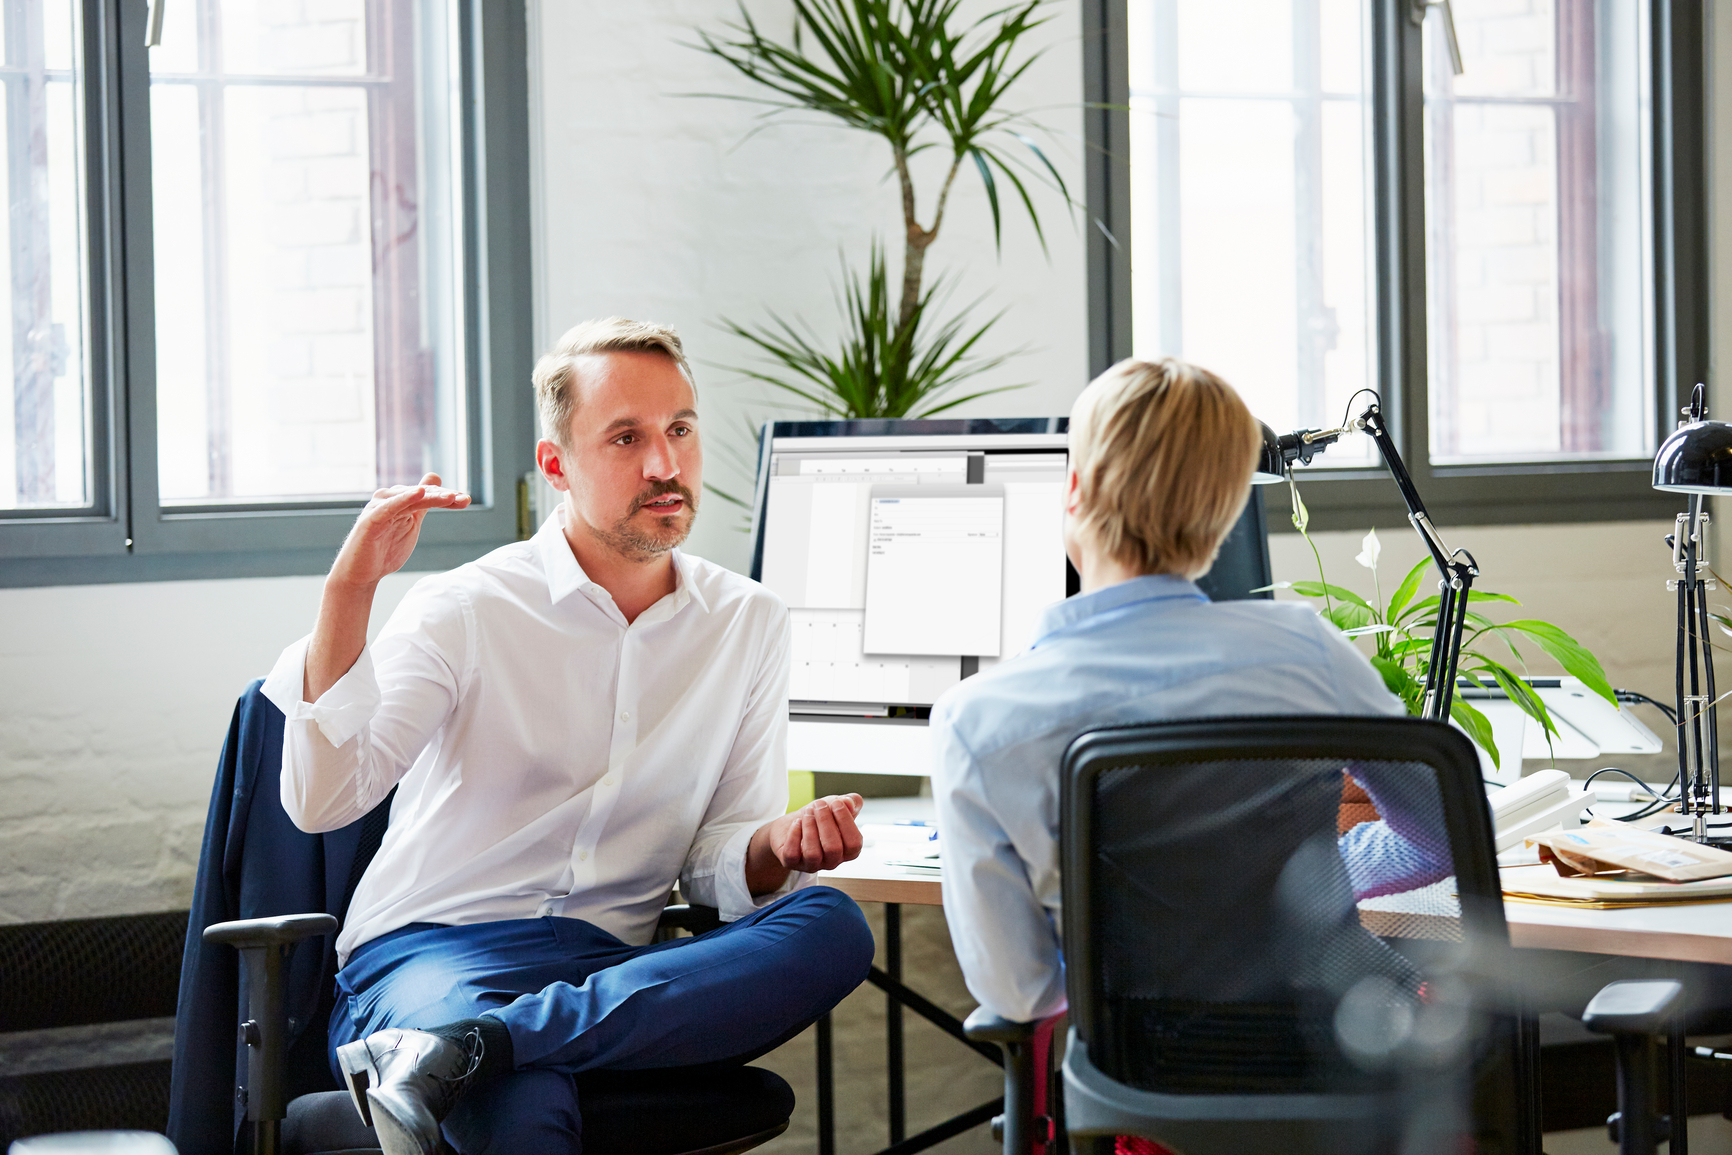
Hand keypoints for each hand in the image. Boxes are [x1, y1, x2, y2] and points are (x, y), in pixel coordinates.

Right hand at [330, 472, 470, 589]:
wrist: (361, 574)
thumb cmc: (385, 549)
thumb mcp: (411, 524)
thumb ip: (423, 503)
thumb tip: (435, 479)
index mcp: (399, 500)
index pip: (427, 494)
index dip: (447, 496)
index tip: (466, 499)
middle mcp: (388, 499)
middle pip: (421, 494)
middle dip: (443, 496)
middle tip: (464, 498)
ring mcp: (379, 508)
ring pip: (410, 499)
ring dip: (431, 496)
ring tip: (450, 497)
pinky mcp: (371, 520)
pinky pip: (390, 507)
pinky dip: (404, 499)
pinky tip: (420, 493)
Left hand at [769, 793, 865, 873]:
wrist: (794, 822)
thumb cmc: (820, 817)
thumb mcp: (837, 805)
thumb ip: (851, 801)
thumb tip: (849, 803)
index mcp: (847, 851)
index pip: (854, 844)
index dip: (846, 821)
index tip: (836, 802)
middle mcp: (831, 862)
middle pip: (833, 848)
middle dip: (825, 822)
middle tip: (818, 804)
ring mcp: (811, 864)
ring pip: (812, 854)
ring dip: (810, 828)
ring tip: (807, 813)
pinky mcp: (792, 862)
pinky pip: (792, 854)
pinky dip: (794, 835)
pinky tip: (796, 822)